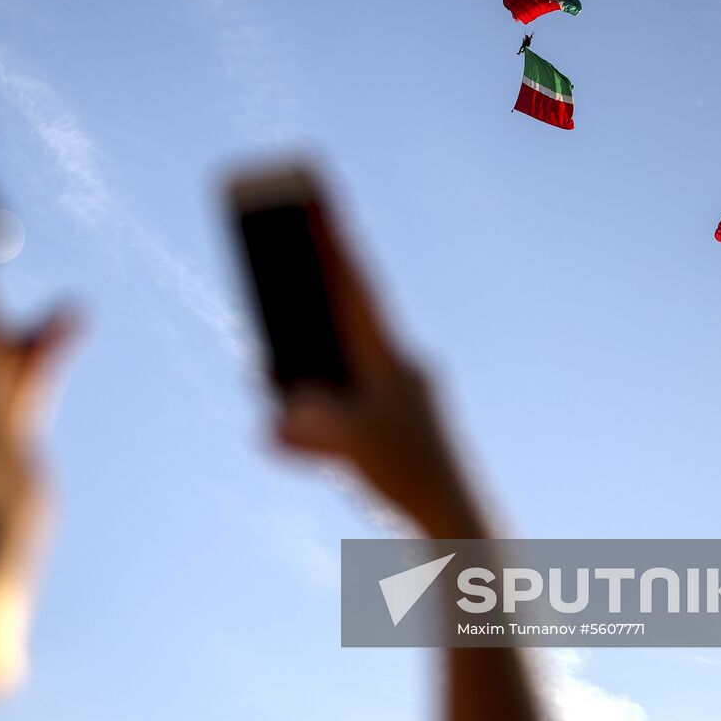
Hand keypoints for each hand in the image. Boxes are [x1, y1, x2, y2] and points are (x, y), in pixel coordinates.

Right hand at [273, 196, 487, 538]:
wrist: (458, 522)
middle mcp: (392, 370)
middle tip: (272, 262)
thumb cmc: (414, 477)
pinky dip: (307, 424)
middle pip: (339, 322)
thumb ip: (312, 424)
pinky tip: (277, 434)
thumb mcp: (355, 446)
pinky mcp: (382, 432)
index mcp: (392, 358)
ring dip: (299, 369)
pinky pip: (334, 415)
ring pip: (333, 371)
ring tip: (262, 363)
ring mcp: (388, 400)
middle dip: (303, 298)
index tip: (313, 198)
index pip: (356, 289)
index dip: (330, 243)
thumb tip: (276, 416)